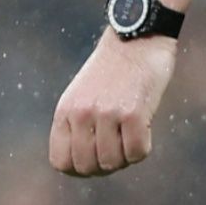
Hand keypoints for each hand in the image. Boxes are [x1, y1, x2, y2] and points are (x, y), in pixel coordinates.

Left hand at [49, 32, 177, 177]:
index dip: (79, 169)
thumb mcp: (83, 94)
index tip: (95, 159)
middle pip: (87, 167)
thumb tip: (85, 167)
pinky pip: (137, 153)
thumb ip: (78, 126)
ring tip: (131, 135)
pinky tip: (144, 128)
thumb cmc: (114, 69)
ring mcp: (107, 114)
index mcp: (65, 110)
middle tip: (118, 148)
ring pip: (113, 163)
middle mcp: (82, 114)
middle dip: (105, 166)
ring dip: (125, 156)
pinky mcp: (133, 113)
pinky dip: (143, 147)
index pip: (61, 162)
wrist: (138, 35)